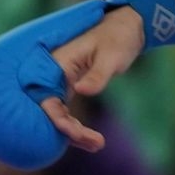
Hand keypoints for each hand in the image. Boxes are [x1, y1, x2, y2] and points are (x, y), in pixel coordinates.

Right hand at [37, 8, 144, 152]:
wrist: (127, 29)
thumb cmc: (118, 38)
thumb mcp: (111, 57)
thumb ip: (97, 75)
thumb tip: (80, 91)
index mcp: (58, 64)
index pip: (48, 99)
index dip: (59, 120)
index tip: (77, 133)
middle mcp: (54, 74)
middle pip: (51, 111)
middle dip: (69, 132)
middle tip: (95, 143)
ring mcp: (61, 81)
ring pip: (59, 114)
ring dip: (74, 133)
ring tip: (98, 144)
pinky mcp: (70, 87)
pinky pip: (67, 111)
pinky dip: (77, 127)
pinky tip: (93, 141)